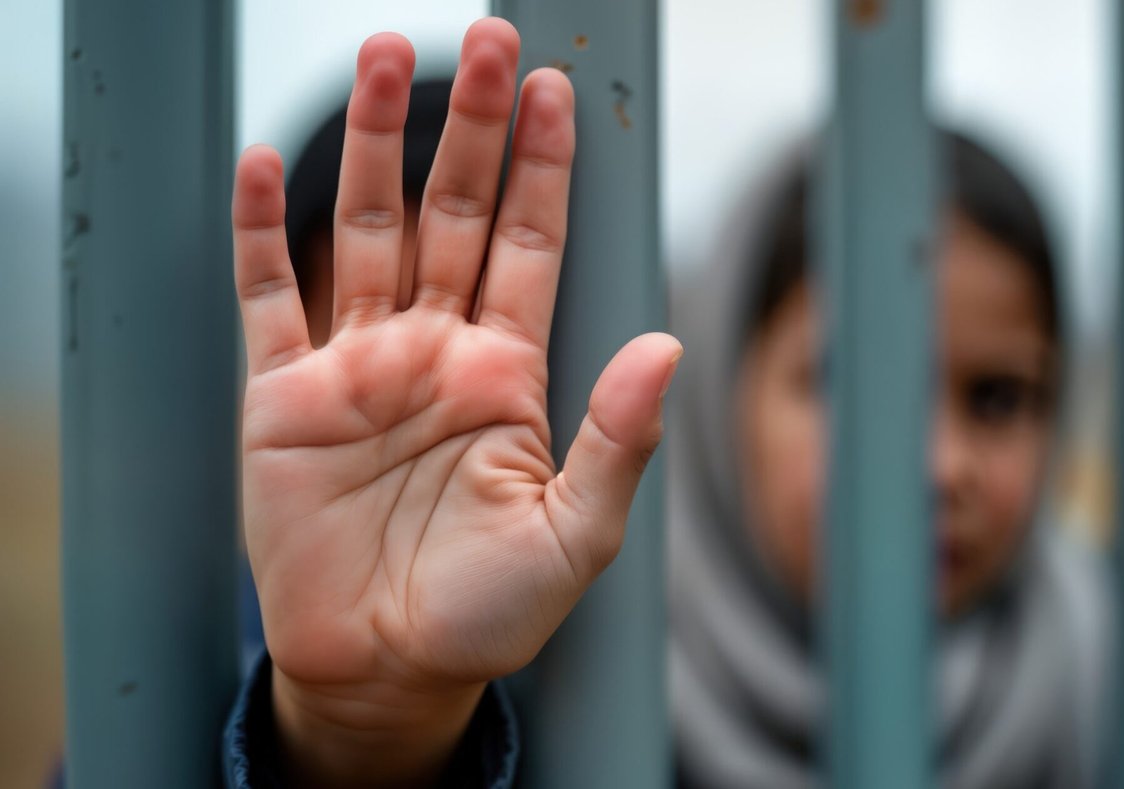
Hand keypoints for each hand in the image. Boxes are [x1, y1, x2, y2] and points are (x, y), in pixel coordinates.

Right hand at [232, 20, 679, 786]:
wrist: (386, 671)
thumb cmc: (489, 613)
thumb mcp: (576, 535)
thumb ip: (619, 439)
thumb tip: (670, 346)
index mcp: (508, 372)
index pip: (529, 243)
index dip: (540, 168)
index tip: (551, 90)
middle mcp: (435, 351)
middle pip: (453, 212)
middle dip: (470, 128)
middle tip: (486, 37)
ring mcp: (359, 367)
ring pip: (368, 229)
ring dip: (377, 144)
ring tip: (388, 55)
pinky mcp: (284, 398)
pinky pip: (270, 297)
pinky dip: (263, 232)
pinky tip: (268, 165)